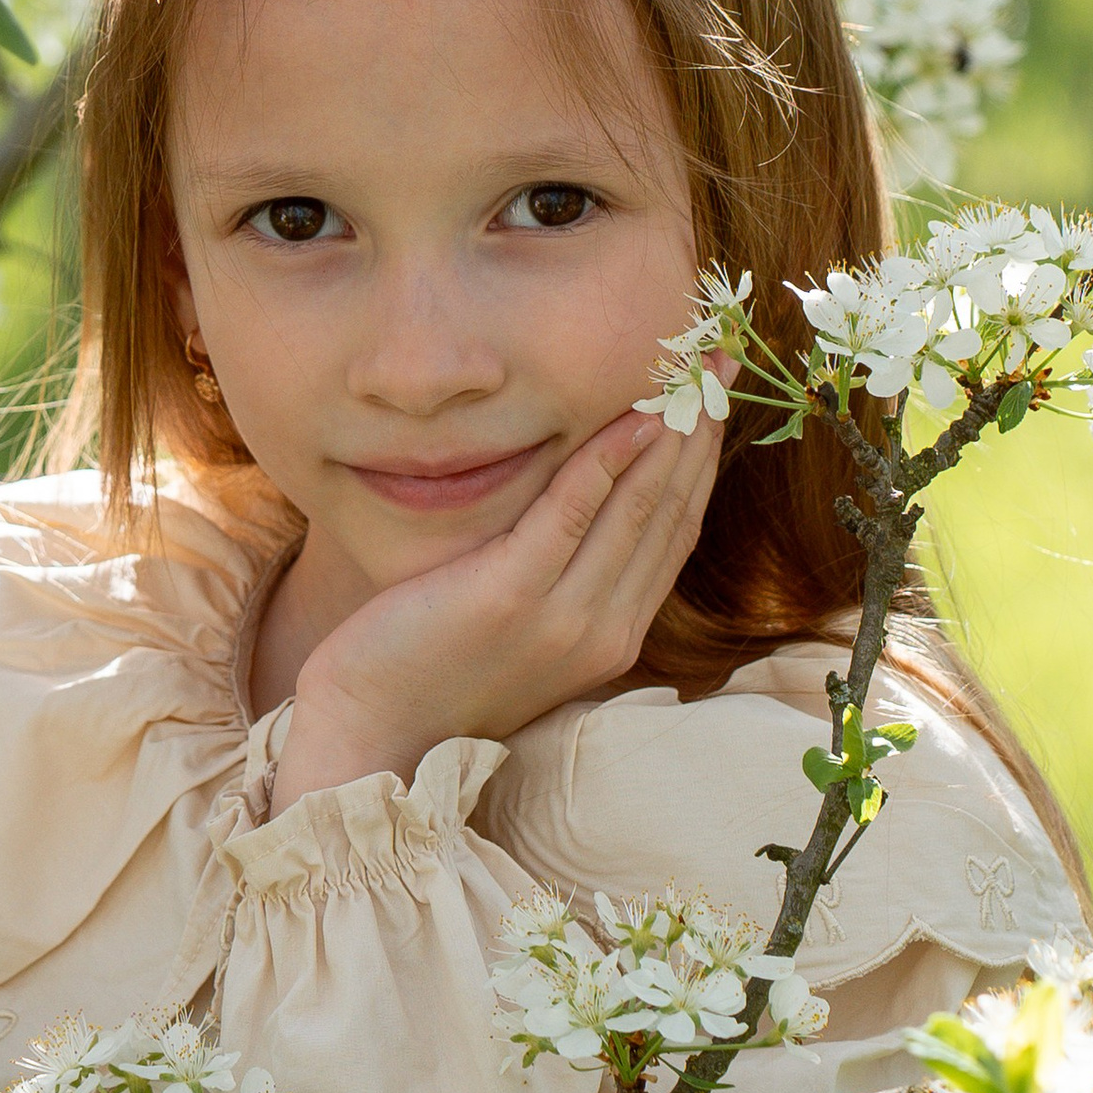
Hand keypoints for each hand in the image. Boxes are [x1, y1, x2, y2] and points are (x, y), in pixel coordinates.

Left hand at [275, 405, 722, 804]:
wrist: (373, 730)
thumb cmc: (436, 669)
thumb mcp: (521, 627)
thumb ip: (563, 578)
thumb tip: (586, 502)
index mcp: (613, 637)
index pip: (676, 532)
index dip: (701, 461)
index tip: (715, 398)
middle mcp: (603, 630)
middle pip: (670, 512)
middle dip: (699, 432)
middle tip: (718, 362)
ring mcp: (560, 618)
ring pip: (637, 509)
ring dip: (669, 433)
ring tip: (687, 372)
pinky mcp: (508, 598)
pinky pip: (570, 516)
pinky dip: (606, 463)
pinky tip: (629, 418)